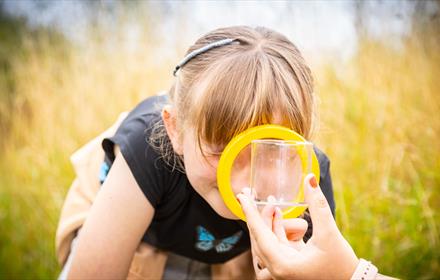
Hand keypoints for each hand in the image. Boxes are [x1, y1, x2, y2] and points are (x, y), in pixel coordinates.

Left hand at [237, 174, 358, 279]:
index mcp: (282, 265)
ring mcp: (282, 270)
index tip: (241, 196)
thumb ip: (317, 204)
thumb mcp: (329, 233)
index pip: (259, 234)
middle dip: (258, 216)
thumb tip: (310, 178)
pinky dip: (275, 231)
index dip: (249, 212)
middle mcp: (278, 270)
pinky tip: (278, 214)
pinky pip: (275, 246)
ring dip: (267, 223)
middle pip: (259, 239)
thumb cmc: (342, 265)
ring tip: (272, 204)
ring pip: (266, 243)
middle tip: (253, 196)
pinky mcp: (289, 267)